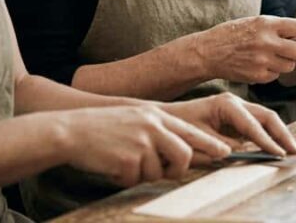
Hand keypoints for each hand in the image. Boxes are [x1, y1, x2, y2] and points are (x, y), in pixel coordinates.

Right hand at [61, 105, 229, 186]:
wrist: (70, 130)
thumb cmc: (104, 128)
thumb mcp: (136, 119)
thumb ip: (159, 131)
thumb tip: (181, 154)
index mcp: (156, 115)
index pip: (190, 132)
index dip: (209, 144)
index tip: (225, 152)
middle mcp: (152, 126)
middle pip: (184, 154)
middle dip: (178, 169)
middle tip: (167, 172)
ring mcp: (141, 142)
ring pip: (158, 171)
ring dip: (143, 174)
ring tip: (124, 162)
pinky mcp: (127, 158)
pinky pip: (135, 179)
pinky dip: (124, 179)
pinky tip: (111, 165)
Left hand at [163, 93, 295, 158]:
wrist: (166, 120)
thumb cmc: (179, 127)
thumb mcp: (198, 138)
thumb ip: (222, 145)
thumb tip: (244, 151)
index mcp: (226, 105)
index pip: (252, 124)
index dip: (266, 140)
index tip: (278, 154)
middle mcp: (236, 104)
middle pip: (267, 116)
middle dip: (282, 133)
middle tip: (295, 150)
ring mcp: (239, 110)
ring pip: (266, 119)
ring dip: (280, 134)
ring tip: (292, 150)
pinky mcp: (238, 119)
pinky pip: (260, 125)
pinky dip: (270, 136)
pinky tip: (278, 147)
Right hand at [195, 16, 295, 83]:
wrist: (209, 51)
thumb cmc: (234, 34)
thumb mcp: (256, 23)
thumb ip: (279, 28)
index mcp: (267, 24)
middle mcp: (266, 41)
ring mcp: (262, 60)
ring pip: (290, 66)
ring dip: (285, 63)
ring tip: (268, 56)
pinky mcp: (258, 75)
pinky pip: (276, 76)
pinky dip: (271, 72)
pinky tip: (257, 65)